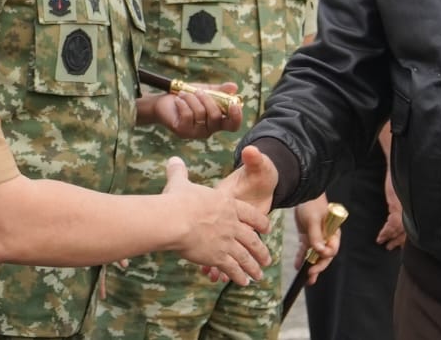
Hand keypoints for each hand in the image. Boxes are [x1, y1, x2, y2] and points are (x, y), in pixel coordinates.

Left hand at [153, 82, 243, 138]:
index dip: (236, 117)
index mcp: (218, 121)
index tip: (233, 104)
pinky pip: (187, 115)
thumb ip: (220, 90)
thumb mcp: (205, 90)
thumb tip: (234, 87)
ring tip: (183, 94)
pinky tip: (178, 100)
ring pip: (200, 113)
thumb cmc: (188, 97)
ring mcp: (196, 132)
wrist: (164, 102)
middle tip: (197, 91)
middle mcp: (209, 129)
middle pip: (216, 117)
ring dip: (191, 99)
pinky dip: (183, 103)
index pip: (233, 125)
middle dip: (207, 99)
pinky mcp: (183, 131)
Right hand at [162, 155, 271, 285]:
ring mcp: (226, 241)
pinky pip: (232, 268)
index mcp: (226, 204)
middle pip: (251, 239)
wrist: (175, 219)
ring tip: (259, 276)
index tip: (266, 228)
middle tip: (267, 259)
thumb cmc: (177, 199)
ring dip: (253, 267)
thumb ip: (179, 171)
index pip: (249, 213)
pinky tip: (243, 282)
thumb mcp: (180, 182)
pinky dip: (239, 276)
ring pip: (245, 256)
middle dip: (261, 251)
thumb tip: (173, 159)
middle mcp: (231, 223)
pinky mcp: (218, 256)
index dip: (259, 221)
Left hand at [293, 195, 341, 283]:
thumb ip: (316, 235)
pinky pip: (305, 250)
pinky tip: (297, 266)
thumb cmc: (312, 205)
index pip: (332, 249)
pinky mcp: (308, 237)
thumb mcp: (313, 220)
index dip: (325, 255)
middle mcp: (327, 237)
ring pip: (315, 255)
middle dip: (318, 266)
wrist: (303, 194)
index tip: (317, 256)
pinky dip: (301, 258)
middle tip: (310, 275)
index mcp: (333, 233)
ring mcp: (317, 238)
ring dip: (311, 267)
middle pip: (324, 256)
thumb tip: (319, 250)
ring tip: (307, 280)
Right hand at [376, 167, 406, 249]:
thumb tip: (406, 217)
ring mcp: (404, 208)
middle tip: (391, 247)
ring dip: (390, 237)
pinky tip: (381, 235)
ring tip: (383, 242)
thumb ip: (407, 206)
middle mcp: (412, 209)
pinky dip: (385, 231)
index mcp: (416, 208)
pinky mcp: (396, 205)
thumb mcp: (407, 194)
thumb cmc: (402, 178)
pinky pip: (392, 224)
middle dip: (398, 240)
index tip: (401, 245)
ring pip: (399, 229)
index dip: (406, 238)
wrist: (397, 165)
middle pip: (407, 231)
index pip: (413, 228)